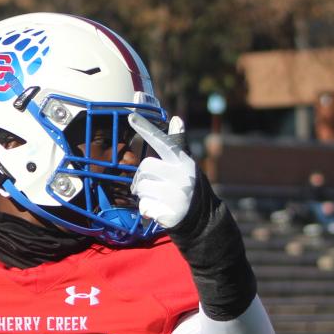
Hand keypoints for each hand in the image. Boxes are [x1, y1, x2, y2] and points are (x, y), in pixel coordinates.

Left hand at [128, 113, 195, 228]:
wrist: (202, 217)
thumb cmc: (189, 185)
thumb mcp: (186, 164)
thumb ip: (178, 144)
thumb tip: (176, 119)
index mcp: (183, 161)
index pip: (162, 141)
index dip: (146, 128)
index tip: (131, 116)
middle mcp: (181, 176)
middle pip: (144, 167)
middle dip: (143, 177)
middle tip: (153, 184)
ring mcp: (176, 196)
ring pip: (141, 188)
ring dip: (144, 194)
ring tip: (159, 197)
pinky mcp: (169, 213)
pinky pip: (144, 207)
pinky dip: (148, 210)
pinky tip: (161, 210)